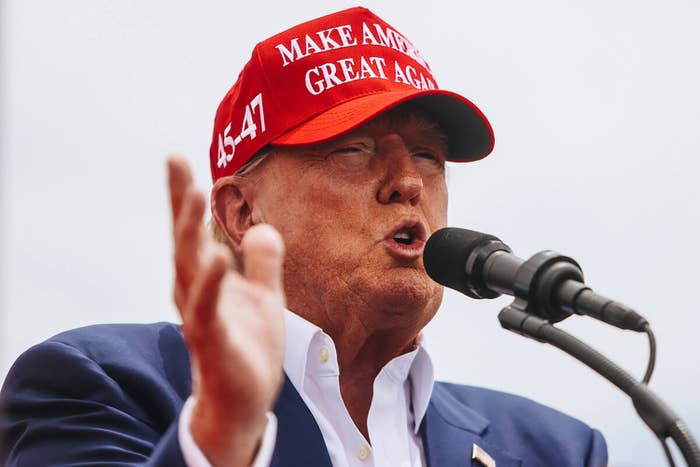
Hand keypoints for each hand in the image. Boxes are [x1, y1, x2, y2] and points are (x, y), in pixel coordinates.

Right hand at [167, 156, 285, 465]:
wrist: (246, 400)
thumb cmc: (249, 347)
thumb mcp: (264, 296)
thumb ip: (262, 263)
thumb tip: (262, 227)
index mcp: (206, 278)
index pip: (192, 230)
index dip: (182, 195)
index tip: (176, 158)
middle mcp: (195, 291)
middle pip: (183, 239)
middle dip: (178, 200)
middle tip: (175, 160)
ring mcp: (200, 314)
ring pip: (188, 266)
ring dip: (187, 230)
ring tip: (189, 192)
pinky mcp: (211, 339)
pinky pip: (207, 308)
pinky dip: (210, 283)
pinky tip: (217, 258)